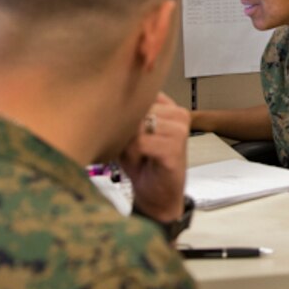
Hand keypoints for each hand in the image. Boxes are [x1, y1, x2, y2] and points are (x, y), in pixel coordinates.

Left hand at [118, 93, 188, 221]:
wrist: (157, 195)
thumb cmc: (142, 161)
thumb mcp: (130, 132)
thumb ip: (125, 114)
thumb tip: (108, 99)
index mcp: (169, 105)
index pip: (141, 93)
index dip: (125, 111)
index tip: (125, 129)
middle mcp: (179, 114)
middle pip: (137, 109)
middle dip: (127, 130)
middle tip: (133, 148)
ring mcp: (180, 130)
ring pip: (137, 125)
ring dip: (129, 143)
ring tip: (137, 155)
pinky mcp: (175, 148)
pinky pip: (141, 142)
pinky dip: (133, 154)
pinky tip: (141, 161)